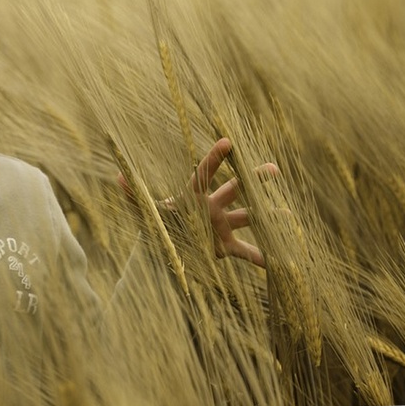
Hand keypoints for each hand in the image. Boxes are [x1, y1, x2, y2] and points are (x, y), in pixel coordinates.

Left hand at [118, 138, 278, 268]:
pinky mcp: (225, 248)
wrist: (163, 251)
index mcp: (194, 196)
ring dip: (268, 216)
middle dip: (254, 179)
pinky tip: (282, 263)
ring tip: (287, 214)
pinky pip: (248, 253)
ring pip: (249, 218)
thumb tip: (116, 176)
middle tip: (272, 168)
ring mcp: (221, 227)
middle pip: (236, 189)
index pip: (206, 172)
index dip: (215, 158)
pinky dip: (263, 258)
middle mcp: (212, 208)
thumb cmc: (157, 225)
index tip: (227, 142)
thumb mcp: (145, 211)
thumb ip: (134, 195)